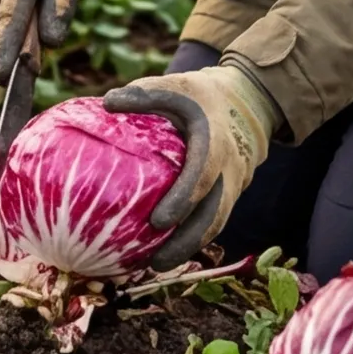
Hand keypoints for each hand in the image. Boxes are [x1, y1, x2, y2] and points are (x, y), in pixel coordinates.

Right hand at [0, 0, 91, 78]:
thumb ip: (62, 4)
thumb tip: (51, 43)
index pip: (10, 17)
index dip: (6, 50)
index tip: (3, 77)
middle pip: (2, 23)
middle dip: (16, 47)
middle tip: (35, 68)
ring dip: (17, 30)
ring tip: (39, 19)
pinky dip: (12, 15)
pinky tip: (30, 1)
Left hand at [105, 61, 277, 270]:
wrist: (246, 105)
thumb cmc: (203, 97)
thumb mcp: (178, 86)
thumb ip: (146, 94)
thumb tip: (106, 103)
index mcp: (216, 144)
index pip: (202, 177)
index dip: (183, 200)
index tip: (158, 222)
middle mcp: (229, 172)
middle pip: (213, 216)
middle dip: (187, 242)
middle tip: (155, 262)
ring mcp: (232, 188)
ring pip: (214, 226)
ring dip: (188, 249)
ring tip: (155, 266)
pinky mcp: (227, 197)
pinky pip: (211, 223)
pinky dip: (190, 240)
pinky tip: (162, 254)